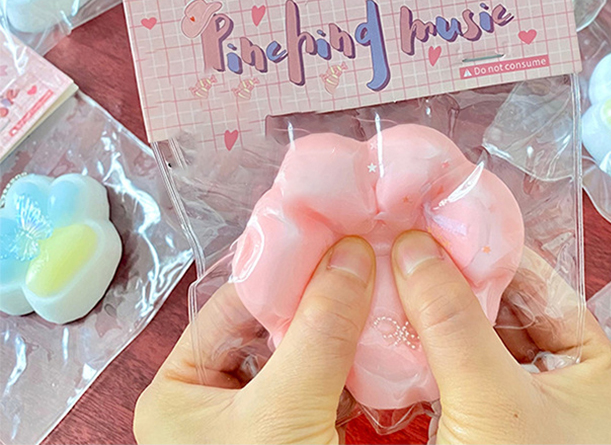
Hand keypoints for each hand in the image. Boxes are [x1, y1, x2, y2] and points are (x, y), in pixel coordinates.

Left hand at [133, 236, 374, 444]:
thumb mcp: (285, 414)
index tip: (338, 233)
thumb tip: (351, 249)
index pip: (234, 306)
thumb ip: (317, 331)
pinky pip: (325, 380)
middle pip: (272, 325)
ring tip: (381, 279)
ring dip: (343, 324)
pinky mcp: (295, 432)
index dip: (286, 268)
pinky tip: (383, 331)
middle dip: (321, 293)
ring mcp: (257, 418)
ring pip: (303, 350)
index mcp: (178, 389)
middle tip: (368, 252)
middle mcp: (212, 397)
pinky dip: (352, 359)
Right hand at [391, 231, 610, 444]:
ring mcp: (522, 403)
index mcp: (595, 370)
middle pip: (507, 307)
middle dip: (458, 276)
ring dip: (438, 307)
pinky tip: (395, 317)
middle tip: (411, 236)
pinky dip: (427, 342)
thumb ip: (453, 320)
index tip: (445, 217)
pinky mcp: (484, 421)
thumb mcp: (489, 399)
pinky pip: (456, 365)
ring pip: (477, 335)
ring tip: (397, 265)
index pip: (544, 285)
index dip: (496, 248)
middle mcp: (563, 380)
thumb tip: (413, 243)